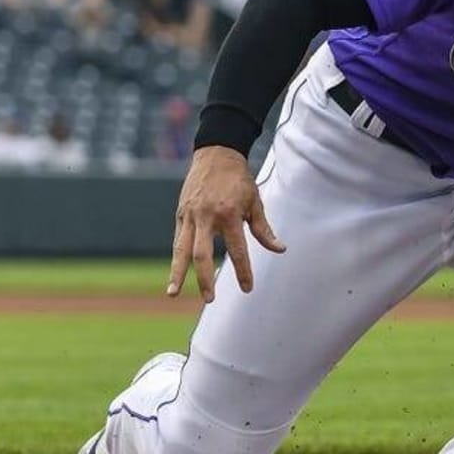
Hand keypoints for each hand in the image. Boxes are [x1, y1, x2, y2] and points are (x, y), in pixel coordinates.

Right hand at [167, 145, 284, 301]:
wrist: (216, 154)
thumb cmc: (239, 180)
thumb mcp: (255, 202)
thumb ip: (264, 230)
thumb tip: (280, 250)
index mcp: (229, 215)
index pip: (237, 250)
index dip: (243, 271)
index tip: (248, 288)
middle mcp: (207, 217)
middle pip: (202, 255)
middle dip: (205, 279)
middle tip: (209, 299)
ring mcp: (190, 216)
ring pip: (181, 250)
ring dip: (177, 273)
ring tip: (173, 293)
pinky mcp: (180, 214)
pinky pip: (178, 240)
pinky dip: (177, 257)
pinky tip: (176, 274)